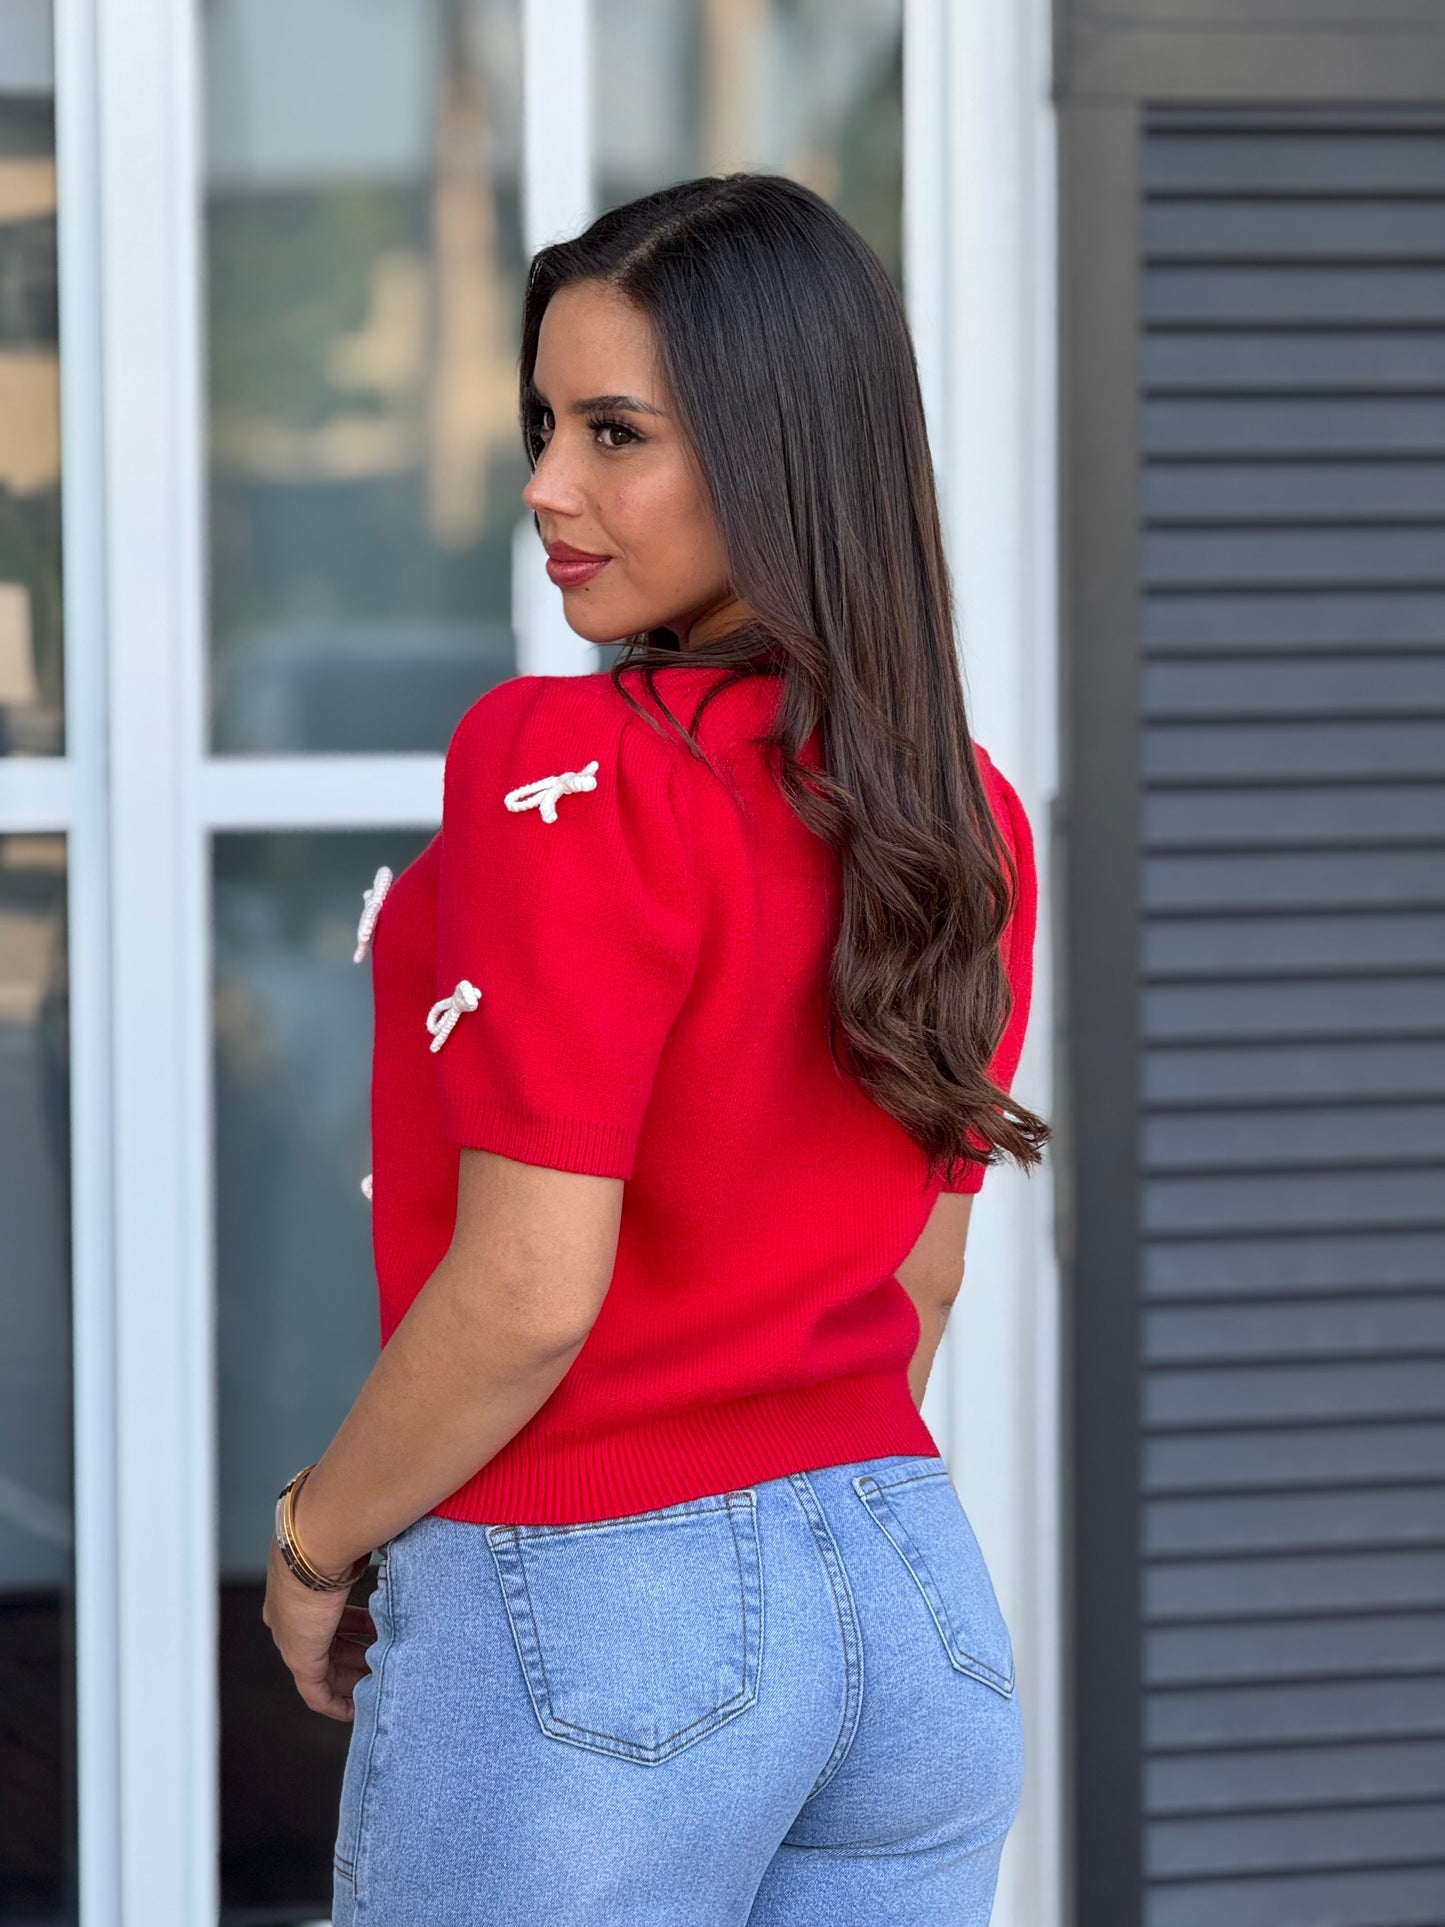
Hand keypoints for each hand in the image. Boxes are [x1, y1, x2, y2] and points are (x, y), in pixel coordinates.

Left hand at [262, 1535, 375, 1720]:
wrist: (315, 1541)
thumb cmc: (335, 1534)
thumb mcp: (350, 1547)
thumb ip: (366, 1554)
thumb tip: (392, 1542)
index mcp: (297, 1589)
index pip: (325, 1617)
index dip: (352, 1628)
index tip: (375, 1633)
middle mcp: (288, 1617)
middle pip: (325, 1646)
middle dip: (355, 1656)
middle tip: (382, 1663)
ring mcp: (292, 1638)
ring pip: (323, 1670)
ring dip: (350, 1679)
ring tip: (377, 1683)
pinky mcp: (300, 1658)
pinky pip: (316, 1692)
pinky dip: (336, 1703)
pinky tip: (355, 1710)